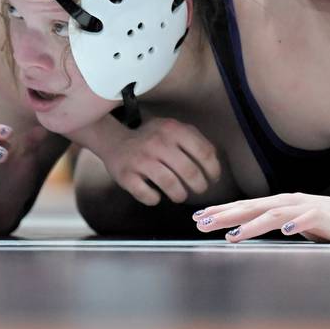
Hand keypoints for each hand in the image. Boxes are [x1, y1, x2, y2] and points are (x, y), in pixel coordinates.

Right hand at [78, 116, 220, 205]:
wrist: (114, 141)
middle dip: (199, 185)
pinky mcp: (126, 175)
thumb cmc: (152, 139)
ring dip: (180, 194)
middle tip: (199, 189)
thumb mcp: (173, 129)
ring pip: (171, 184)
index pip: (204, 152)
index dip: (213, 169)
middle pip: (189, 171)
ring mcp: (141, 159)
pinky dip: (154, 199)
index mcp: (173, 129)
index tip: (213, 178)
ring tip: (180, 195)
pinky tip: (156, 196)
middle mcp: (157, 143)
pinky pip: (147, 194)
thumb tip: (214, 165)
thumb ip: (195, 141)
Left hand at [193, 193, 329, 242]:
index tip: (199, 217)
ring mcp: (307, 207)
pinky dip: (295, 224)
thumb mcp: (295, 226)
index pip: (246, 206)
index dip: (223, 211)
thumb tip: (245, 233)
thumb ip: (274, 227)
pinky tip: (285, 230)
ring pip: (274, 213)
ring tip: (234, 234)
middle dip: (226, 215)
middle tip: (203, 222)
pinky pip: (308, 219)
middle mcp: (290, 202)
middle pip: (252, 207)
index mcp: (281, 204)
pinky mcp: (325, 216)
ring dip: (253, 224)